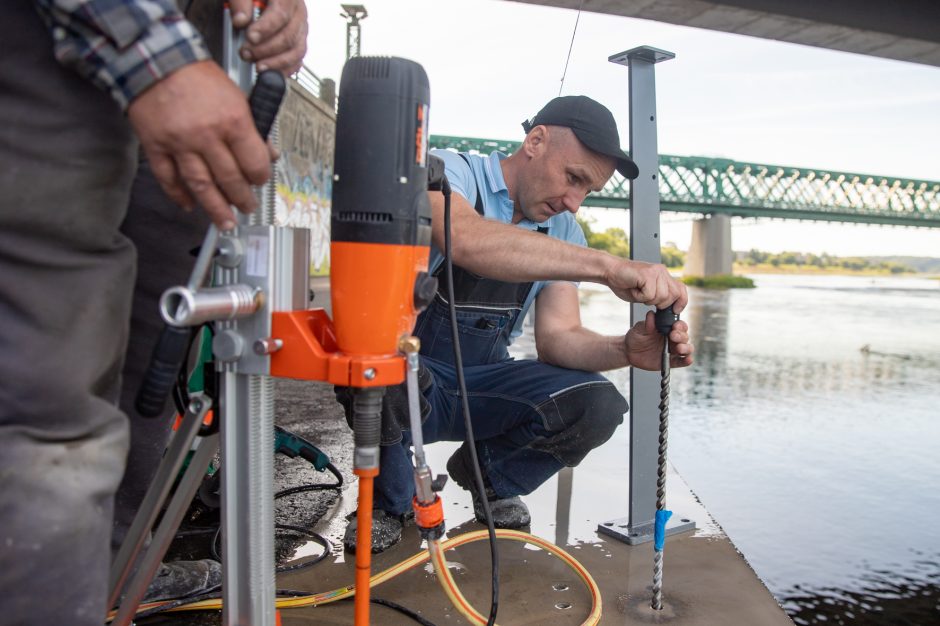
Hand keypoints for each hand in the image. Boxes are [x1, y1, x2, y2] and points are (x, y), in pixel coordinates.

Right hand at [127, 61, 270, 228]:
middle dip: (241, 199)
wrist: (156, 59)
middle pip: (230, 180)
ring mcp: (180, 143)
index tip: (260, 182)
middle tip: (247, 207)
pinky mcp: (156, 146)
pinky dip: (179, 195)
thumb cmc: (198, 76)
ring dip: (215, 208)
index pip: (254, 163)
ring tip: (226, 222)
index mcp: (232, 120)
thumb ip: (253, 127)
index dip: (260, 178)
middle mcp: (207, 135)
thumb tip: (269, 154)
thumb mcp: (237, 96)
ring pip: (201, 186)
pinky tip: (189, 205)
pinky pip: (169, 179)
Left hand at [232, 0, 307, 74]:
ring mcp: (301, 28)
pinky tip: (270, 72)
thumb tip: (240, 21)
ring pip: (296, 51)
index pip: (281, 15)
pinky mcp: (299, 41)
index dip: (265, 29)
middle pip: (288, 36)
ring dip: (276, 63)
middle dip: (265, 49)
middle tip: (246, 53)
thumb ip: (240, 2)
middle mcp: (298, 12)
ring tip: (257, 66)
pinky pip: (298, 60)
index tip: (250, 37)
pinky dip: (285, 69)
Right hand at [607, 260, 688, 312]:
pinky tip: (634, 289)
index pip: (681, 289)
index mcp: (663, 275)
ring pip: (661, 296)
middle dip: (661, 304)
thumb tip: (669, 309)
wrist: (610, 271)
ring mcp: (656, 272)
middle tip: (646, 299)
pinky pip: (649, 294)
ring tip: (638, 291)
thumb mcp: (645, 293)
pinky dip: (639, 297)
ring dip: (647, 300)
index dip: (681, 301)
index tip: (675, 310)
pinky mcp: (648, 274)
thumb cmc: (625, 283)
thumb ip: (658, 297)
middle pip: (674, 295)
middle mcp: (662, 272)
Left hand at [624, 311, 693, 370]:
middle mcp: (673, 338)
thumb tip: (651, 315)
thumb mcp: (639, 329)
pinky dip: (687, 360)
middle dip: (681, 336)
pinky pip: (682, 361)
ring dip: (686, 348)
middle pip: (685, 336)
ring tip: (679, 348)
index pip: (679, 325)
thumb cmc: (636, 337)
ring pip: (687, 348)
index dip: (679, 325)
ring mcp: (673, 350)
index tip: (674, 326)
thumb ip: (647, 324)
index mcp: (667, 328)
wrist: (629, 352)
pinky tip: (687, 360)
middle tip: (673, 336)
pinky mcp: (671, 361)